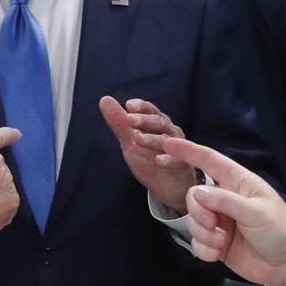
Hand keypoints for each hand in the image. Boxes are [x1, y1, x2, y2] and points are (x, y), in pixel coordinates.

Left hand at [98, 96, 196, 211]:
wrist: (168, 185)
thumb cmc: (149, 158)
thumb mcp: (130, 141)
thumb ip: (119, 123)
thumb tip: (104, 99)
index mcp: (157, 123)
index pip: (150, 110)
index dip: (141, 107)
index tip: (129, 105)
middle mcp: (169, 132)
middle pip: (159, 122)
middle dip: (144, 120)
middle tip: (129, 119)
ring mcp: (177, 148)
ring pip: (166, 140)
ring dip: (152, 139)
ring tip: (138, 138)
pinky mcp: (181, 165)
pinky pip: (176, 161)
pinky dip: (168, 160)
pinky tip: (158, 161)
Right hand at [164, 137, 285, 285]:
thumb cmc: (280, 229)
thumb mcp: (256, 212)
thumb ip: (226, 201)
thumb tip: (198, 194)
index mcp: (238, 183)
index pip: (209, 161)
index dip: (188, 151)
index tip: (168, 145)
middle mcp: (225, 199)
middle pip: (194, 197)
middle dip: (198, 212)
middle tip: (212, 223)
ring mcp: (220, 221)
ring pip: (193, 221)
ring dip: (204, 234)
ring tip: (222, 242)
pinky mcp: (216, 242)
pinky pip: (197, 243)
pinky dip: (204, 249)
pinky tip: (218, 254)